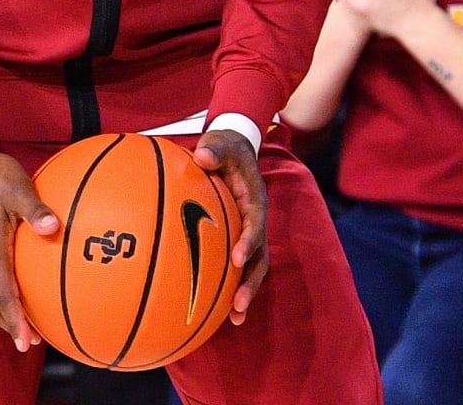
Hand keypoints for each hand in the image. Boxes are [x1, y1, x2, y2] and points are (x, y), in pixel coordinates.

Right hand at [0, 137, 59, 351]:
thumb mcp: (17, 186)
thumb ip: (34, 209)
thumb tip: (53, 227)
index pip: (1, 293)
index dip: (14, 320)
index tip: (25, 342)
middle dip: (9, 325)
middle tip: (30, 343)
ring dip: (2, 313)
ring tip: (24, 326)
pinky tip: (14, 293)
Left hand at [192, 131, 268, 325]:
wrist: (234, 147)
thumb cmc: (225, 146)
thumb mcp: (220, 142)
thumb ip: (214, 149)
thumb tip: (203, 156)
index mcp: (254, 199)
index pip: (255, 223)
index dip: (248, 241)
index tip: (237, 258)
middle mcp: (256, 220)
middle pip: (260, 257)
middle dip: (250, 282)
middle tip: (237, 304)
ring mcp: (249, 232)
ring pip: (253, 268)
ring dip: (245, 292)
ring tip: (234, 319)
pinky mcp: (239, 238)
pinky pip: (238, 265)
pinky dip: (232, 285)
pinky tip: (220, 310)